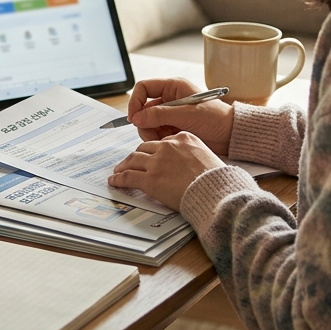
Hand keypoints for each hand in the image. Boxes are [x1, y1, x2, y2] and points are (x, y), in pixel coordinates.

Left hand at [108, 132, 225, 210]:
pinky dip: (119, 179)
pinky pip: (129, 177)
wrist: (214, 191)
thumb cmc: (216, 179)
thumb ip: (191, 154)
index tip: (149, 155)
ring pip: (133, 160)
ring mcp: (157, 162)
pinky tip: (115, 181)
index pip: (162, 142)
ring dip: (124, 165)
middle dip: (136, 156)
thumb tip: (185, 163)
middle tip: (130, 162)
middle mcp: (168, 147)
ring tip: (119, 170)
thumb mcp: (206, 155)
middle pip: (144, 148)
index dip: (153, 150)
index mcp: (183, 138)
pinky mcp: (150, 179)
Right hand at [127, 78, 234, 155]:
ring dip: (151, 133)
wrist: (231, 135)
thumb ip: (160, 115)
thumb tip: (137, 118)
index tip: (134, 119)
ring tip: (164, 140)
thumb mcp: (186, 115)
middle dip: (145, 123)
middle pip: (143, 108)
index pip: (144, 88)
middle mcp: (169, 98)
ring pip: (148, 122)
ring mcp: (171, 114)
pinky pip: (156, 132)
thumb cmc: (215, 119)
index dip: (136, 102)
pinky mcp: (173, 127)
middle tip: (152, 136)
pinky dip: (159, 139)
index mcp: (173, 87)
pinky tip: (170, 142)